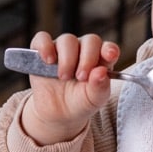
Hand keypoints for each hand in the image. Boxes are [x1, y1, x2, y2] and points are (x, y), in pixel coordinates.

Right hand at [21, 31, 119, 145]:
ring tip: (63, 77)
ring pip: (67, 40)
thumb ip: (100, 88)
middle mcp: (83, 50)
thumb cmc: (78, 103)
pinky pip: (43, 38)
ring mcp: (63, 49)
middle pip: (90, 41)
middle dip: (87, 58)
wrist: (56, 114)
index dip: (109, 49)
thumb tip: (101, 72)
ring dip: (67, 58)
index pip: (108, 49)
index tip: (109, 56)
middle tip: (81, 77)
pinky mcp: (43, 50)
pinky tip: (48, 61)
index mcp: (100, 61)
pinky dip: (45, 46)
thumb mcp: (92, 101)